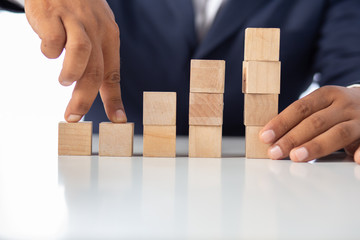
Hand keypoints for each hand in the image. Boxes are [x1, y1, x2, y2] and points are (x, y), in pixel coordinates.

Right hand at [24, 0, 126, 122]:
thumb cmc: (79, 12)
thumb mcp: (96, 31)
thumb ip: (96, 59)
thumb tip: (96, 90)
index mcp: (109, 37)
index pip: (113, 74)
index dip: (114, 99)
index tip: (118, 120)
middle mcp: (96, 29)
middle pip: (96, 70)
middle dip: (85, 98)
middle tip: (74, 116)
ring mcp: (75, 20)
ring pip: (81, 53)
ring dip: (71, 73)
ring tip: (65, 81)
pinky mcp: (53, 14)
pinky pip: (53, 40)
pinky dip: (49, 51)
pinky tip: (49, 49)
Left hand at [259, 86, 359, 162]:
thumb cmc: (339, 109)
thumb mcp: (322, 105)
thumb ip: (302, 118)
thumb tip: (272, 137)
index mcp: (327, 95)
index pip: (300, 108)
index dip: (281, 122)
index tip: (265, 136)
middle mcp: (344, 105)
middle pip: (315, 122)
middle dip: (292, 138)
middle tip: (275, 152)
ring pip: (338, 133)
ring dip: (315, 146)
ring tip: (296, 157)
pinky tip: (354, 159)